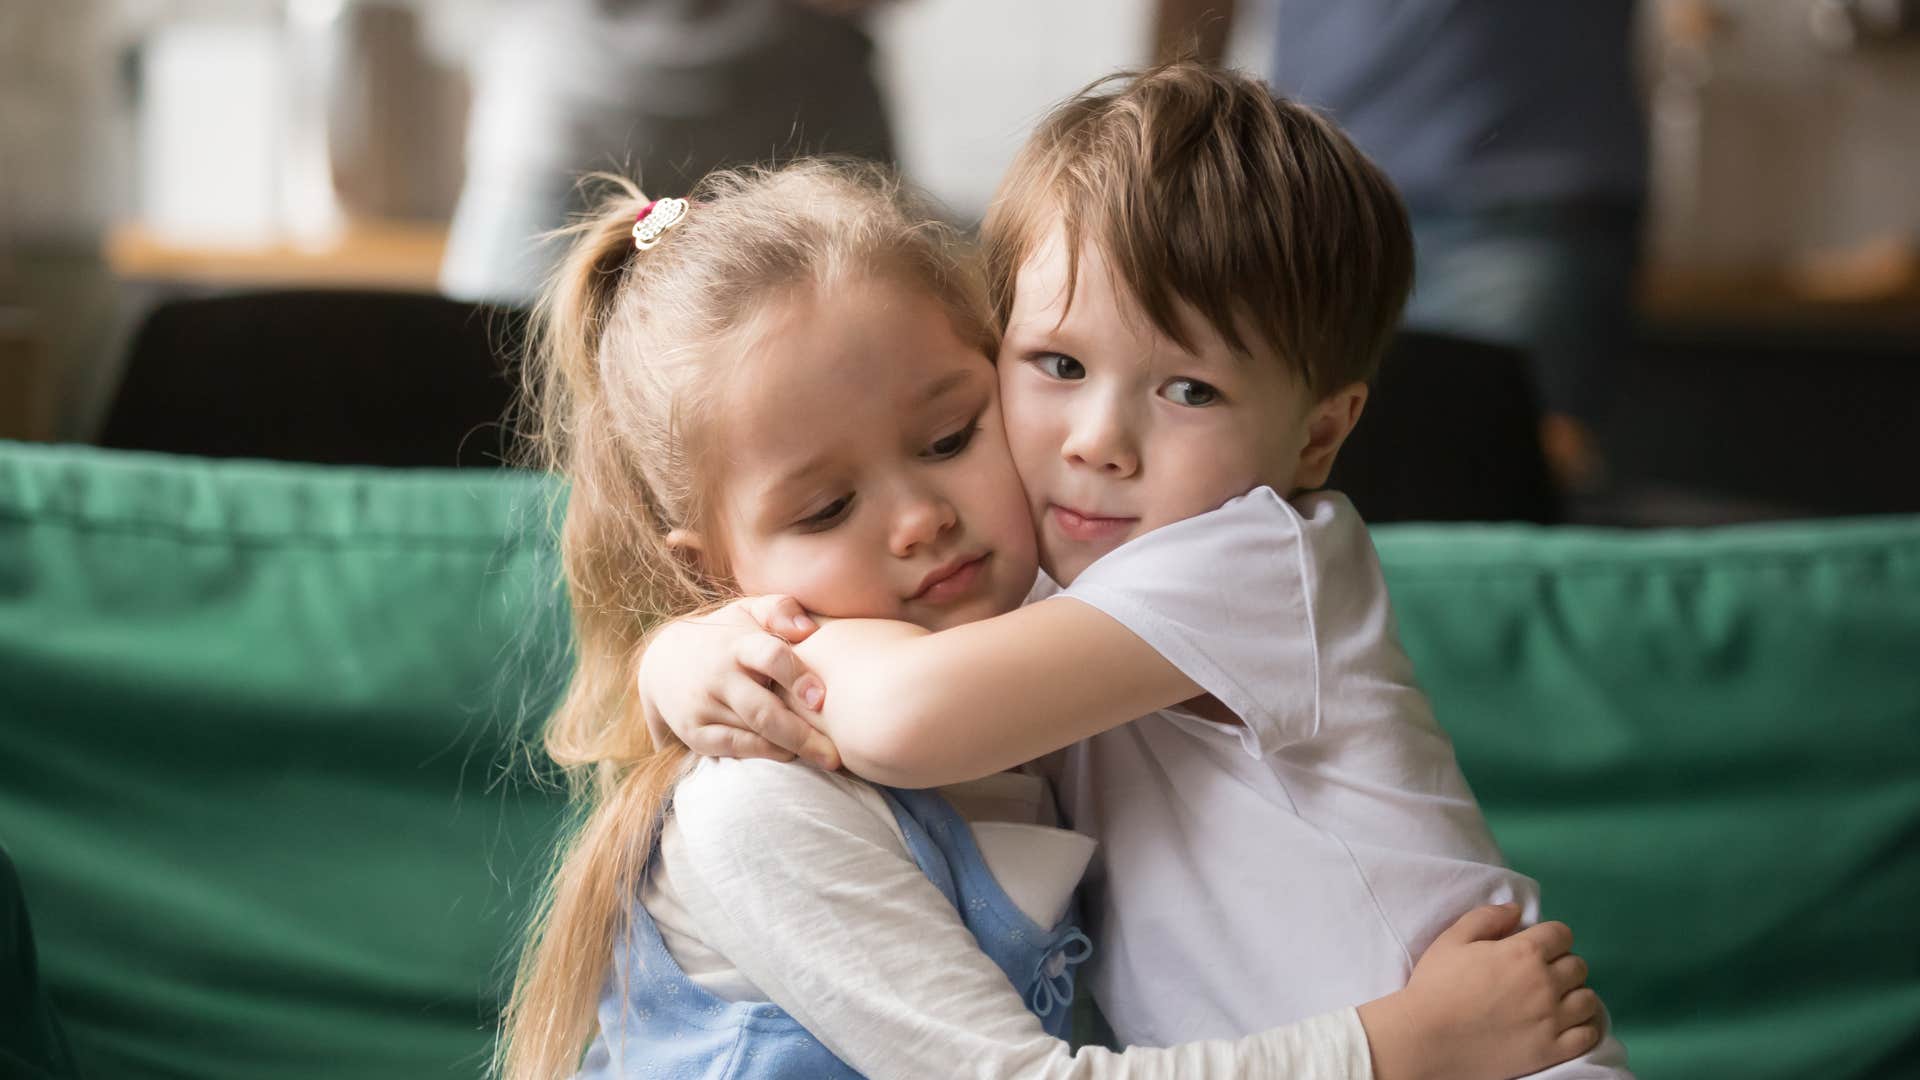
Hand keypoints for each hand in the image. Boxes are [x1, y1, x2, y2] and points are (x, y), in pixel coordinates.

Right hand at [638, 596, 840, 769]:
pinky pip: (734, 747)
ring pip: (753, 733)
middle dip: (801, 735)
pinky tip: (789, 755)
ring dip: (790, 747)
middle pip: (763, 710)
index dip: (796, 676)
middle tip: (834, 755)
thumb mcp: (748, 611)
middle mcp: (718, 675)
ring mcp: (704, 706)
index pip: (769, 656)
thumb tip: (809, 629)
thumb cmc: (726, 635)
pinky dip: (764, 754)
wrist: (664, 661)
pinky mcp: (694, 732)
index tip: (821, 698)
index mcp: (737, 643)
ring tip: (824, 758)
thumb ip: (780, 610)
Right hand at [1357, 904, 1601, 1079]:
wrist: (1426, 1039)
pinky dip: (1583, 1027)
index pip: (1562, 934)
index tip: (1538, 947)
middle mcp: (1545, 983)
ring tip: (1555, 1001)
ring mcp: (1552, 1019)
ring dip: (1575, 996)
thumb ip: (1486, 917)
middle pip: (1578, 966)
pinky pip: (1588, 1035)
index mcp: (1523, 952)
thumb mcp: (1452, 940)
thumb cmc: (1435, 986)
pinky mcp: (1552, 1050)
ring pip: (1588, 999)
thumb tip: (1516, 910)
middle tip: (1541, 975)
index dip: (1550, 938)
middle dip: (1562, 965)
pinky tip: (1565, 1025)